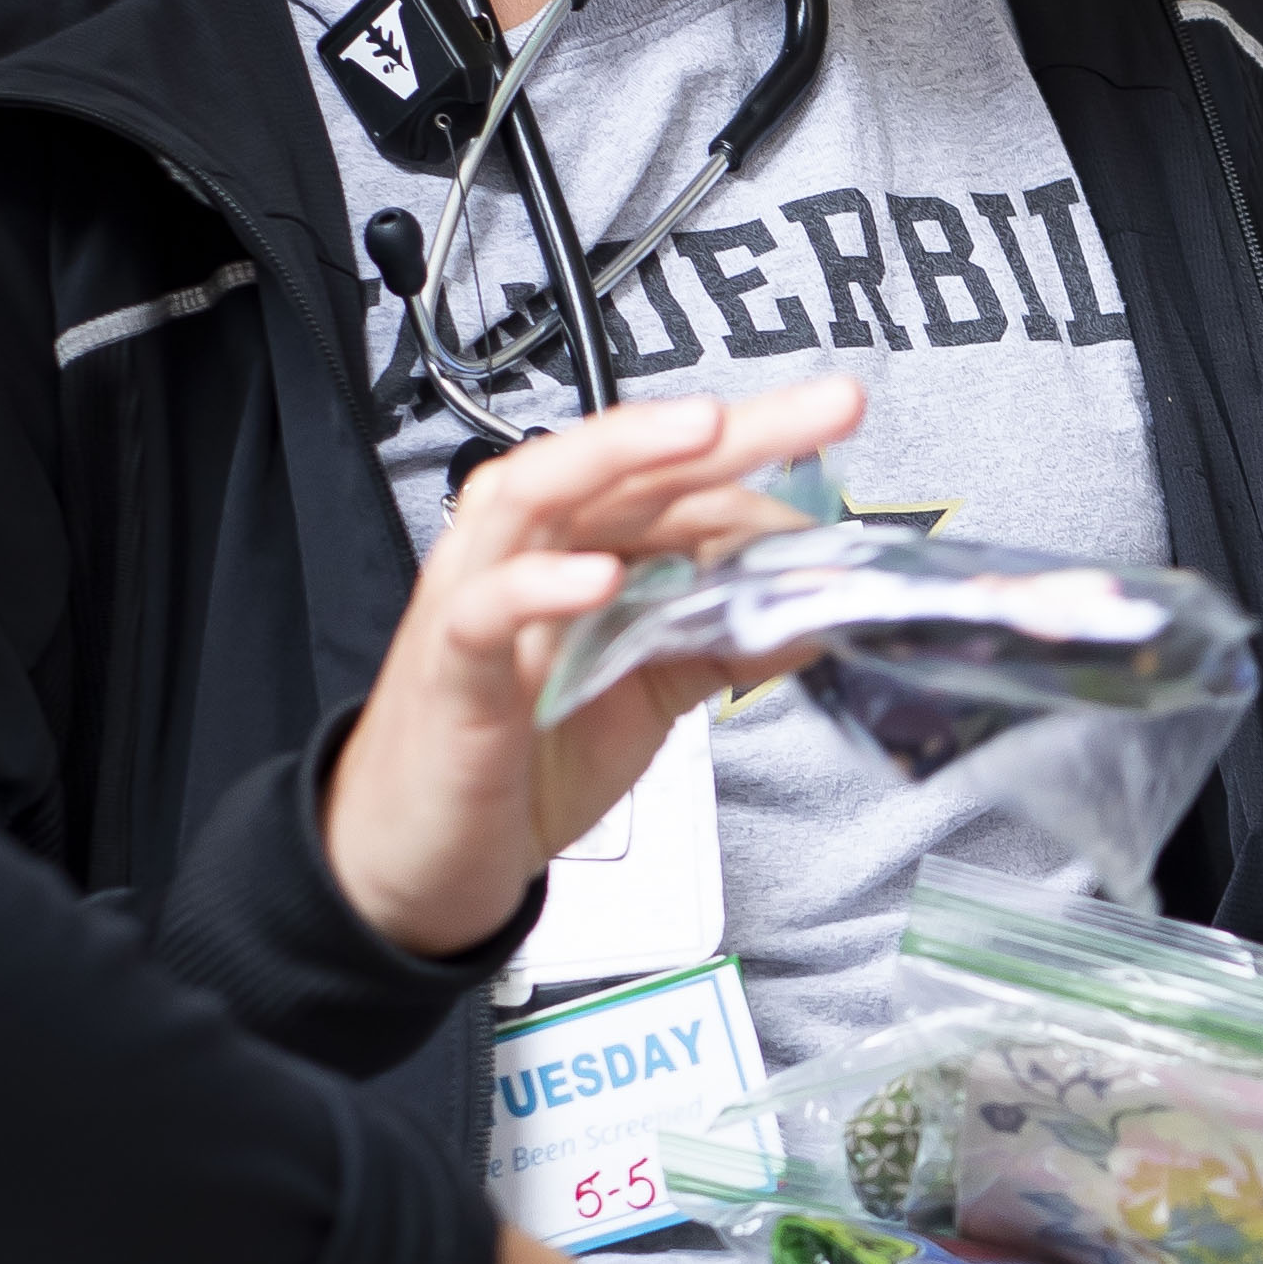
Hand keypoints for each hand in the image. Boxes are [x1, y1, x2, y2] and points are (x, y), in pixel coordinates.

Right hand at [319, 381, 864, 954]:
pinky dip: (539, 586)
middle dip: (726, 428)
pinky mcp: (450, 673)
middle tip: (830, 405)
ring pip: (535, 495)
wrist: (422, 858)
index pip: (674, 485)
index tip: (840, 511)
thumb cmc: (522, 759)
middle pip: (623, 464)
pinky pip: (484, 610)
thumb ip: (722, 640)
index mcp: (577, 547)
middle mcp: (526, 554)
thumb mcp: (649, 692)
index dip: (762, 486)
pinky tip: (600, 577)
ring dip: (622, 455)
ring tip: (706, 432)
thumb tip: (819, 605)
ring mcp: (478, 603)